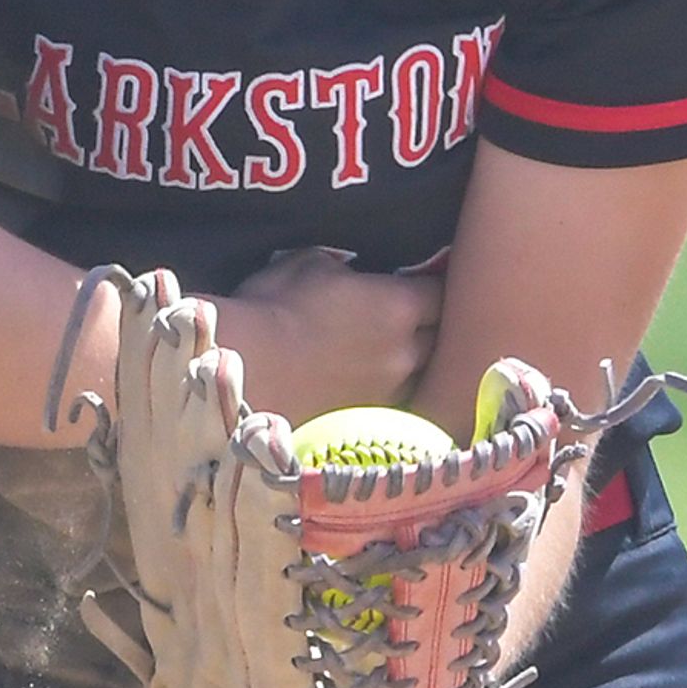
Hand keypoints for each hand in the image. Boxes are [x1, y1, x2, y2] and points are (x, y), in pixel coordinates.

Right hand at [214, 249, 440, 424]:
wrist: (242, 371)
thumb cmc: (272, 308)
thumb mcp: (309, 264)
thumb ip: (346, 269)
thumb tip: (352, 276)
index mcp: (398, 306)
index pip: (443, 293)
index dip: (435, 287)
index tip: (426, 283)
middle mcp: (405, 352)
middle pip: (443, 339)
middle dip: (435, 327)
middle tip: (417, 318)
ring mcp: (388, 393)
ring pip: (421, 376)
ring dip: (414, 365)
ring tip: (392, 355)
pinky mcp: (366, 424)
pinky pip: (393, 403)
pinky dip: (388, 393)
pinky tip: (369, 385)